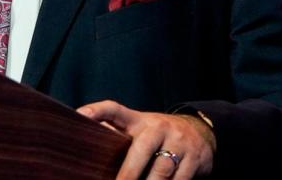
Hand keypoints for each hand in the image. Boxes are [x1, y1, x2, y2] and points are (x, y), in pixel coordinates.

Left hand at [78, 100, 214, 178]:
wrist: (201, 132)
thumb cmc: (158, 135)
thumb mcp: (140, 129)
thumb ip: (119, 134)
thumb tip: (90, 148)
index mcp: (139, 120)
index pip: (114, 109)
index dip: (97, 110)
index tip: (80, 116)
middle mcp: (159, 127)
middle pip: (142, 148)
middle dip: (129, 172)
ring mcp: (179, 142)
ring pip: (162, 169)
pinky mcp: (194, 159)